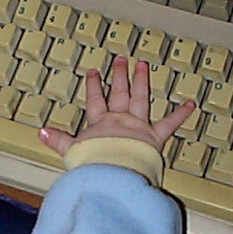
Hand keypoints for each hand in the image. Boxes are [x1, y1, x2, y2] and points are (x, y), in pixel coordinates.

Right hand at [38, 56, 195, 155]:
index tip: (94, 72)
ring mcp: (138, 126)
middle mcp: (119, 120)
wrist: (112, 173)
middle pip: (119, 94)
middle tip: (121, 60)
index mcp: (100, 124)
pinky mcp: (154, 137)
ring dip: (142, 82)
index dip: (94, 86)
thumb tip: (40, 132)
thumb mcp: (72, 152)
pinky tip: (192, 103)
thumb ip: (58, 141)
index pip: (95, 101)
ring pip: (140, 99)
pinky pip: (170, 123)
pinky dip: (181, 114)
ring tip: (144, 65)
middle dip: (119, 76)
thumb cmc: (93, 165)